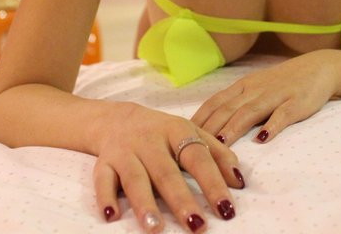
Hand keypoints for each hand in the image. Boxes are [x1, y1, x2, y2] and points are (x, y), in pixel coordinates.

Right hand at [93, 102, 243, 231]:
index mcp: (176, 130)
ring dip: (144, 203)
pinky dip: (105, 197)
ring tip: (155, 228)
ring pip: (134, 177)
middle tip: (196, 226)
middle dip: (181, 200)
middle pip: (166, 171)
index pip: (197, 157)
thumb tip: (239, 181)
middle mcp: (149, 140)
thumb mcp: (192, 133)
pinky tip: (111, 216)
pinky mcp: (103, 162)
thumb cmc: (162, 133)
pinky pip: (101, 179)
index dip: (212, 183)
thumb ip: (217, 154)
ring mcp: (125, 151)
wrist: (117, 119)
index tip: (226, 209)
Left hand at [191, 50, 338, 144]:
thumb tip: (208, 127)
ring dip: (234, 127)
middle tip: (193, 145)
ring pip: (250, 111)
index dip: (198, 118)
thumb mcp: (255, 89)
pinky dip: (272, 126)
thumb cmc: (282, 84)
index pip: (215, 102)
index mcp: (242, 86)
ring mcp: (276, 96)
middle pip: (227, 108)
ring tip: (221, 144)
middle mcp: (255, 89)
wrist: (319, 68)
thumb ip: (235, 104)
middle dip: (209, 127)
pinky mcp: (297, 103)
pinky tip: (263, 139)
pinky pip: (283, 115)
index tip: (181, 135)